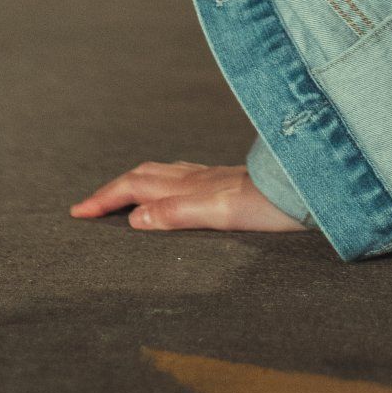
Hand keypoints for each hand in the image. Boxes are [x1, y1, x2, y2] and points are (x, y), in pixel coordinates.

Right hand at [69, 157, 308, 232]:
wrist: (315, 186)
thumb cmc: (274, 204)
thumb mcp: (221, 213)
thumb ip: (177, 212)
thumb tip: (134, 218)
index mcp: (191, 185)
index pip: (135, 186)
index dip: (105, 198)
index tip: (76, 212)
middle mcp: (200, 177)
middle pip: (145, 175)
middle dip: (113, 189)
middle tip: (90, 207)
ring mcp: (217, 178)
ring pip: (165, 174)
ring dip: (136, 184)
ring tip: (122, 197)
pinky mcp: (233, 184)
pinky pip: (185, 179)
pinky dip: (164, 185)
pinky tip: (176, 192)